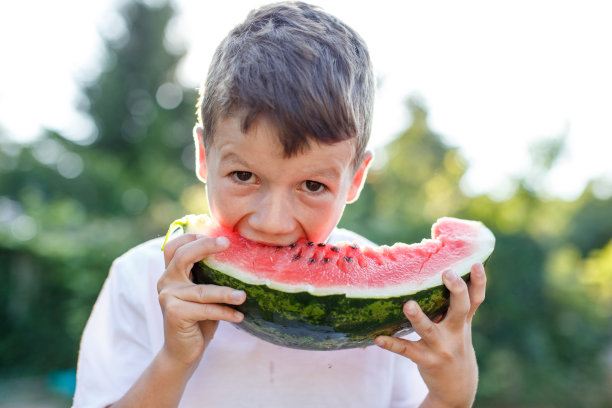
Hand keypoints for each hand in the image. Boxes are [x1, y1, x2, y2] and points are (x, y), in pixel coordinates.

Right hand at [158, 233, 245, 367]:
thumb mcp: (203, 292)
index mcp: (172, 273)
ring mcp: (168, 297)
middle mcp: (166, 281)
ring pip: (202, 290)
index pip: (175, 246)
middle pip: (182, 256)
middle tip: (227, 244)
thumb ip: (209, 274)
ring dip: (225, 293)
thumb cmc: (199, 318)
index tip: (216, 235)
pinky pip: (205, 310)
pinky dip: (224, 313)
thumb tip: (238, 254)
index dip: (192, 236)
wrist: (183, 351)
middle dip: (205, 246)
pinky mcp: (174, 314)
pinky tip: (239, 316)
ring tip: (243, 296)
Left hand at [375, 263, 486, 407]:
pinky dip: (392, 344)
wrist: (457, 387)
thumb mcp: (460, 326)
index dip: (479, 281)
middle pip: (460, 308)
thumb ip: (453, 305)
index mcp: (463, 321)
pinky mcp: (426, 360)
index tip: (476, 263)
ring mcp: (441, 347)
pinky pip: (407, 350)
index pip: (475, 298)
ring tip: (408, 305)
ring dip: (418, 318)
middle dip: (456, 291)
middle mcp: (455, 332)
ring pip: (429, 330)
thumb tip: (441, 270)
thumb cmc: (454, 345)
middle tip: (447, 273)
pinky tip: (379, 338)